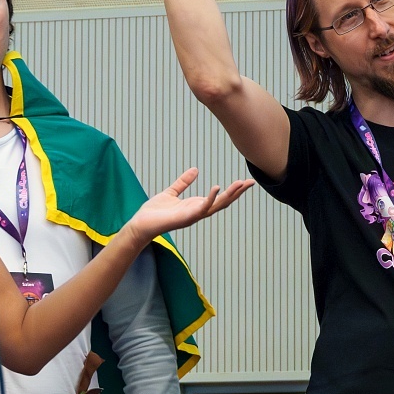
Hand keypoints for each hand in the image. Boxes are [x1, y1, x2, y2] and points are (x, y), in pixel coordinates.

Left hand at [125, 169, 255, 240]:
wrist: (141, 223)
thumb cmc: (155, 211)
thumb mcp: (171, 192)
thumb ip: (184, 182)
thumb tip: (196, 170)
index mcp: (196, 205)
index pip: (219, 198)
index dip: (232, 190)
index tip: (244, 181)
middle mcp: (198, 212)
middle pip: (223, 202)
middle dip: (238, 192)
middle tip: (251, 182)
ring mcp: (193, 216)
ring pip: (217, 205)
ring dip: (230, 195)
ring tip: (241, 183)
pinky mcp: (186, 218)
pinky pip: (202, 208)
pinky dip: (210, 198)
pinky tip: (217, 187)